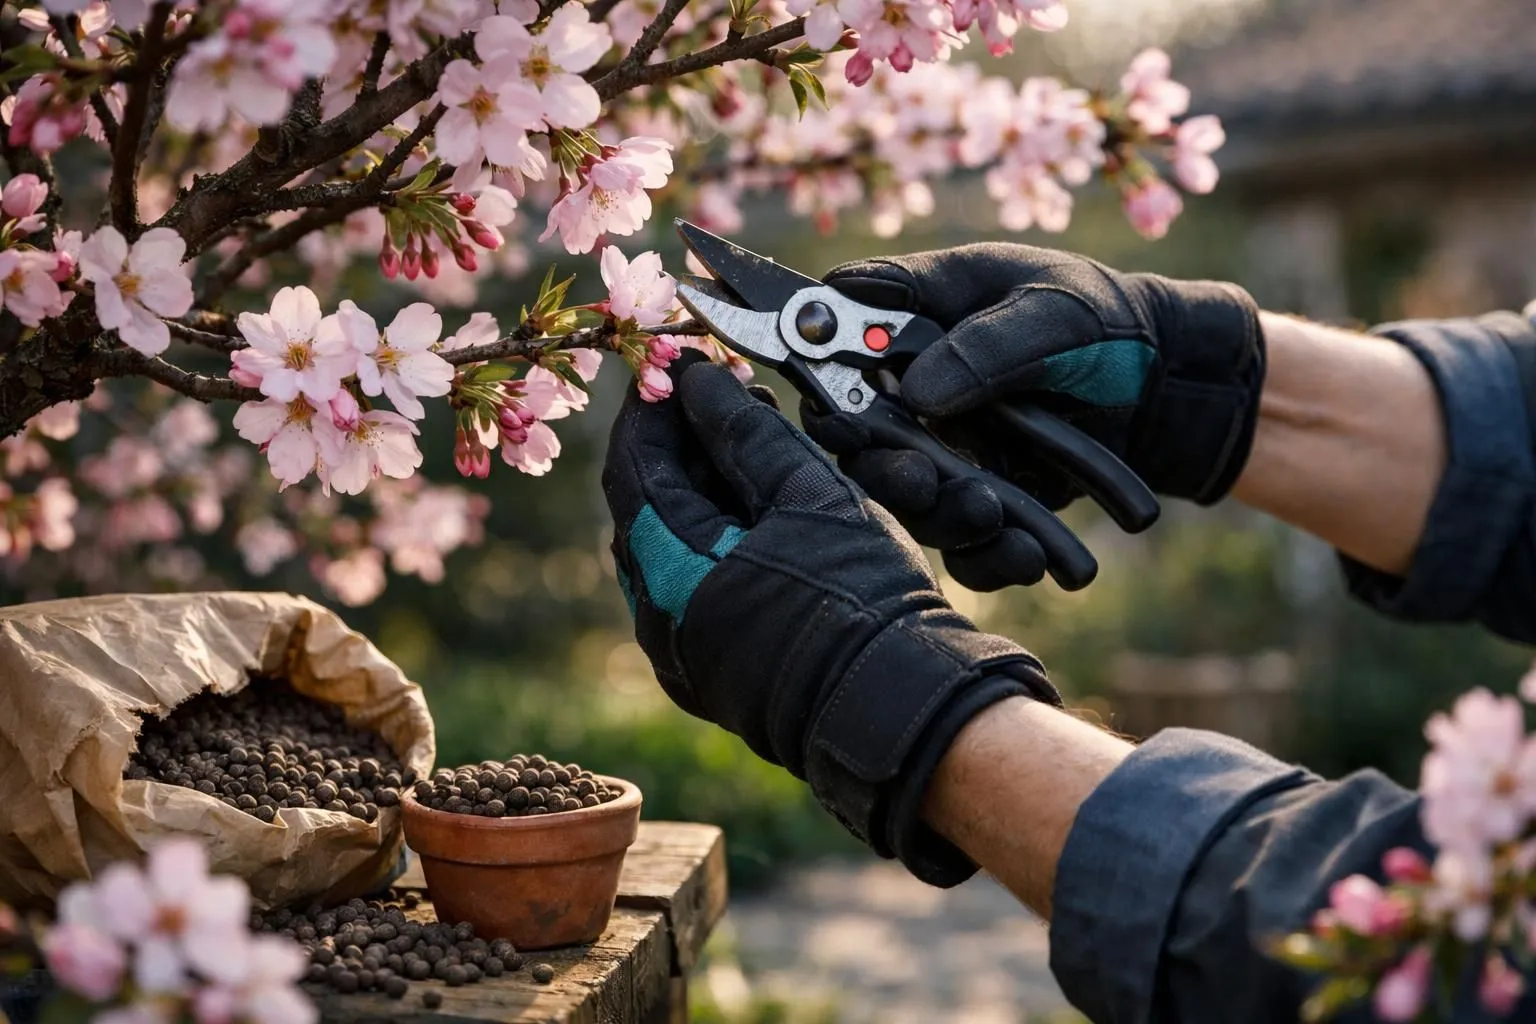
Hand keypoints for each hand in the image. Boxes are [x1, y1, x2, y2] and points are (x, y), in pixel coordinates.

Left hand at [601, 353, 1059, 885]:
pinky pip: (684, 589)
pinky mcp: (705, 673)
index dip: (652, 409)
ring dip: (692, 490)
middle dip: (674, 444)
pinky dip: (705, 540)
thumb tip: (698, 381)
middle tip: (718, 394)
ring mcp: (678, 652)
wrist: (901, 708)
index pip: (633, 466)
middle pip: (642, 507)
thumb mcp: (810, 495)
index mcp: (671, 570)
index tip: (678, 365)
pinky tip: (748, 509)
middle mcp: (656, 618)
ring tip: (744, 441)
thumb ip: (745, 432)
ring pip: (663, 549)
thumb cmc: (863, 598)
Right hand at [800, 244, 1264, 590]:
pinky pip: (965, 545)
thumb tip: (915, 392)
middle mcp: (911, 386)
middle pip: (858, 436)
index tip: (837, 407)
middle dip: (884, 469)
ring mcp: (940, 448)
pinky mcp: (976, 500)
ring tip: (992, 516)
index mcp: (915, 313)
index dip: (822, 365)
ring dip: (943, 516)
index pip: (838, 328)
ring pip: (909, 500)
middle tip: (919, 482)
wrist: (1164, 386)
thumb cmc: (1103, 321)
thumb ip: (985, 344)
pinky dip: (993, 556)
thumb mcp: (1056, 309)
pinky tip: (1031, 555)